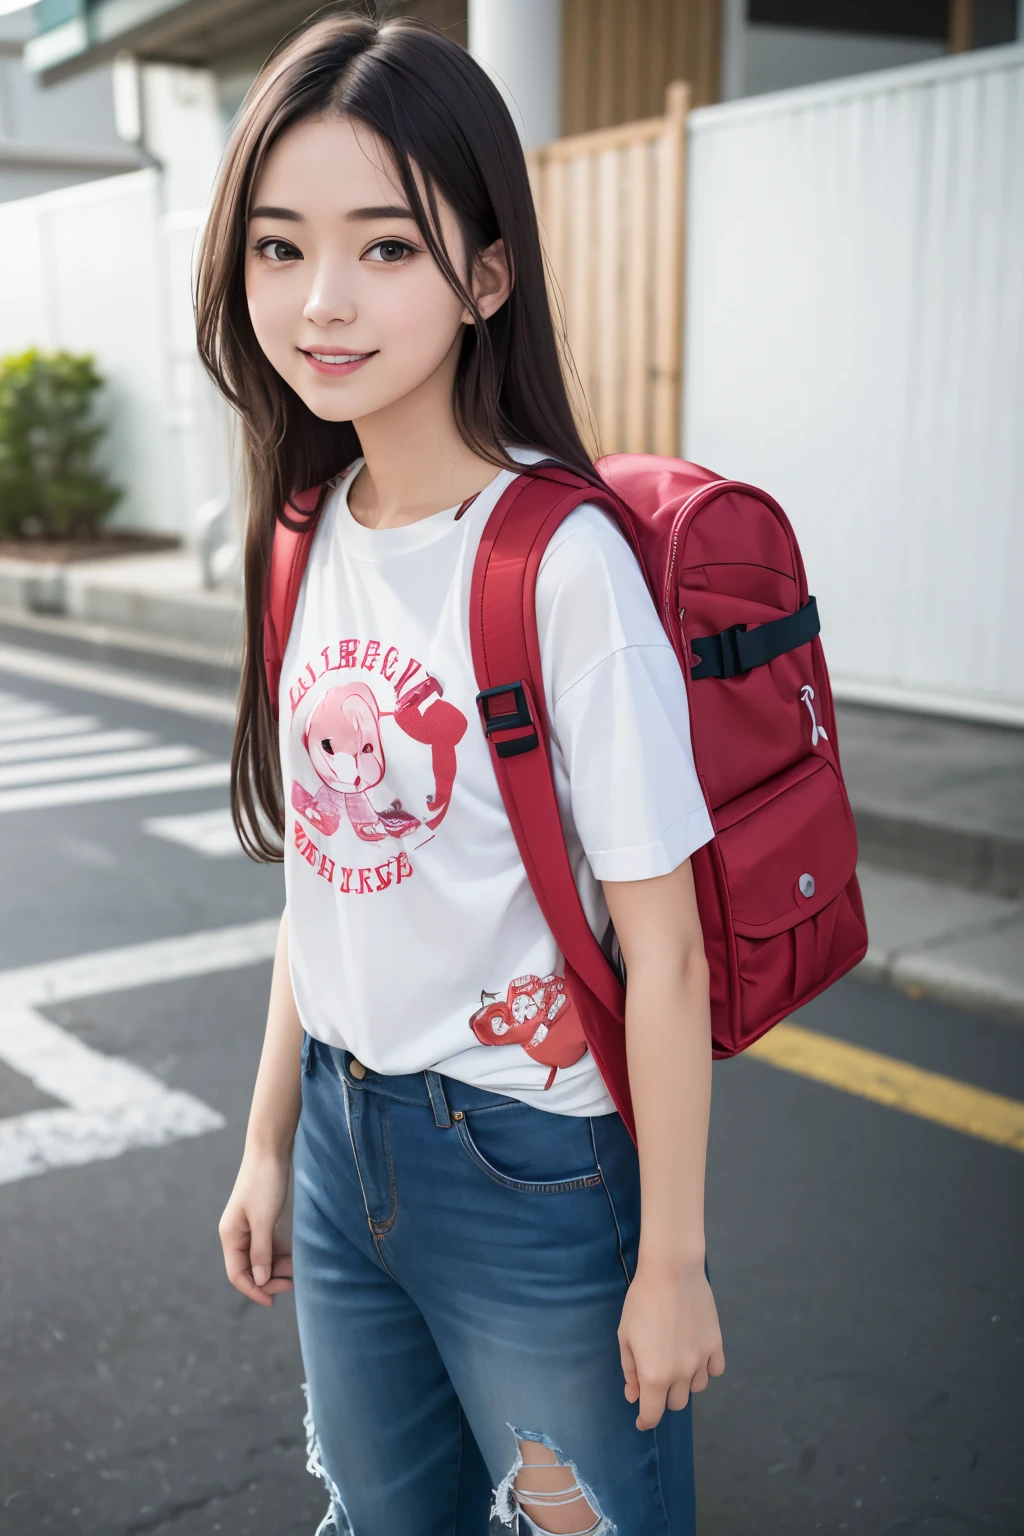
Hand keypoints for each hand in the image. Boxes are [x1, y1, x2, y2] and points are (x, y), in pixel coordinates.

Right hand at [218, 1151, 293, 1307]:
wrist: (271, 1151)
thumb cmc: (264, 1183)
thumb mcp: (263, 1220)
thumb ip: (260, 1252)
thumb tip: (259, 1281)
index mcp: (231, 1236)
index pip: (237, 1274)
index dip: (253, 1290)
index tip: (273, 1301)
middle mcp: (238, 1235)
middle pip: (250, 1269)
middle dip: (269, 1280)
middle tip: (292, 1284)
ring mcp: (251, 1228)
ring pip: (263, 1259)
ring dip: (278, 1268)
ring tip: (297, 1272)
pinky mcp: (265, 1220)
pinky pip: (271, 1246)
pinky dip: (282, 1254)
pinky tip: (296, 1259)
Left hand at [618, 1260, 724, 1429]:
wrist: (671, 1271)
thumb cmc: (641, 1302)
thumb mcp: (626, 1336)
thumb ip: (630, 1370)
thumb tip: (634, 1395)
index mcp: (654, 1376)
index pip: (652, 1414)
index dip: (645, 1420)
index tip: (641, 1420)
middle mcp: (681, 1374)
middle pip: (676, 1403)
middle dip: (663, 1396)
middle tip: (656, 1375)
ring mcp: (701, 1360)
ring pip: (696, 1388)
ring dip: (684, 1382)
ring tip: (675, 1358)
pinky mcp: (716, 1345)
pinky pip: (714, 1370)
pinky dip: (705, 1368)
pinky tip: (695, 1353)